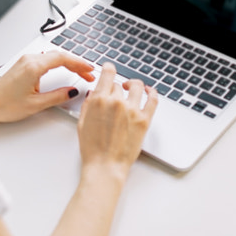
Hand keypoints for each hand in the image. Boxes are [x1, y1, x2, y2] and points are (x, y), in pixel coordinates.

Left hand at [0, 52, 94, 124]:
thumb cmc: (5, 105)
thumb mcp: (37, 104)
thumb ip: (58, 96)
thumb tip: (72, 91)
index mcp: (33, 67)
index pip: (63, 59)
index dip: (79, 63)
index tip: (89, 70)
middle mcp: (29, 60)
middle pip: (59, 55)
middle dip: (76, 64)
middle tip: (88, 74)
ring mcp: (24, 61)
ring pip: (52, 56)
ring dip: (67, 63)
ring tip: (78, 72)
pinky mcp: (22, 65)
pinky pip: (44, 59)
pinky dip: (57, 63)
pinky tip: (62, 69)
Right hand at [77, 63, 157, 178]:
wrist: (105, 167)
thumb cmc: (93, 150)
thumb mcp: (82, 123)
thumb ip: (88, 104)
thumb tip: (93, 92)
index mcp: (99, 100)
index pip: (108, 73)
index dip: (109, 68)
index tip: (109, 68)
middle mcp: (117, 102)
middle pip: (118, 85)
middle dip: (115, 89)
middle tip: (113, 97)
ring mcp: (132, 110)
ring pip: (137, 87)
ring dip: (133, 85)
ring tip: (131, 88)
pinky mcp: (144, 120)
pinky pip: (153, 99)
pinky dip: (152, 92)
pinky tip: (149, 91)